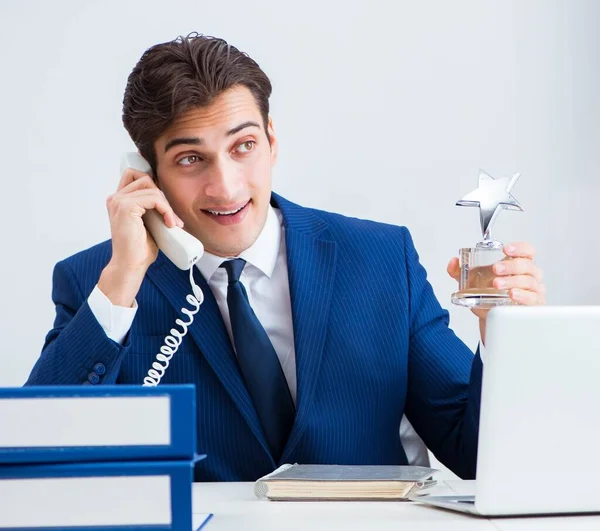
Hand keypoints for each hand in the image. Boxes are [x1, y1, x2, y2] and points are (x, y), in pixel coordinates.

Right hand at [98, 168, 183, 306]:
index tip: (165, 205)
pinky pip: (154, 198)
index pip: (135, 176)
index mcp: (118, 201)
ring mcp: (119, 201)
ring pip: (152, 188)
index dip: (153, 185)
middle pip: (145, 178)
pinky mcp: (126, 207)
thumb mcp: (148, 223)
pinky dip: (166, 209)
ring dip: (167, 205)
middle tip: (170, 216)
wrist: (130, 265)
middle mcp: (116, 198)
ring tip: (172, 222)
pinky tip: (169, 223)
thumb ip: (151, 208)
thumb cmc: (139, 249)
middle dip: (162, 195)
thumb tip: (168, 201)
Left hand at [447, 242, 545, 341]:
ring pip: (528, 280)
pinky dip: (522, 295)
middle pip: (526, 265)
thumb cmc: (487, 294)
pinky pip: (532, 298)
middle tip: (496, 269)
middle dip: (510, 266)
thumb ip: (459, 270)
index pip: (526, 251)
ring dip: (511, 281)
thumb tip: (453, 262)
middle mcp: (528, 275)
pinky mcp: (532, 304)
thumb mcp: (471, 280)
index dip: (519, 248)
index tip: (506, 249)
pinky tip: (512, 294)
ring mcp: (532, 289)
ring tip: (497, 283)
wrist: (488, 315)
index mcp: (517, 264)